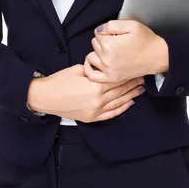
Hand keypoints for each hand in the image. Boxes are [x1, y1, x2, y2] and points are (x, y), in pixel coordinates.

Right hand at [29, 64, 145, 122]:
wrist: (45, 97)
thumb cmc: (59, 81)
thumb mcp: (78, 69)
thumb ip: (95, 70)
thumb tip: (105, 68)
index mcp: (95, 86)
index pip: (117, 79)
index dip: (128, 74)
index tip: (136, 69)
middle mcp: (98, 100)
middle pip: (120, 91)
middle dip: (132, 84)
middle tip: (143, 78)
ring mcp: (95, 111)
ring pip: (118, 103)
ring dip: (131, 96)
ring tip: (141, 90)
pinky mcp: (91, 118)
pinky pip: (111, 114)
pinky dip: (122, 109)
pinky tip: (130, 103)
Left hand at [84, 19, 164, 83]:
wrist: (157, 56)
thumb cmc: (145, 40)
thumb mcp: (131, 25)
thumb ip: (112, 24)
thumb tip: (99, 30)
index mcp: (109, 45)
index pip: (97, 33)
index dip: (107, 31)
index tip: (117, 33)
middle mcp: (106, 59)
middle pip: (94, 44)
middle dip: (103, 40)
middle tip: (117, 42)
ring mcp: (108, 70)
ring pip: (91, 57)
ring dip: (97, 52)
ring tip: (109, 51)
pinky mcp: (112, 78)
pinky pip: (92, 75)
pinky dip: (90, 69)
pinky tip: (95, 63)